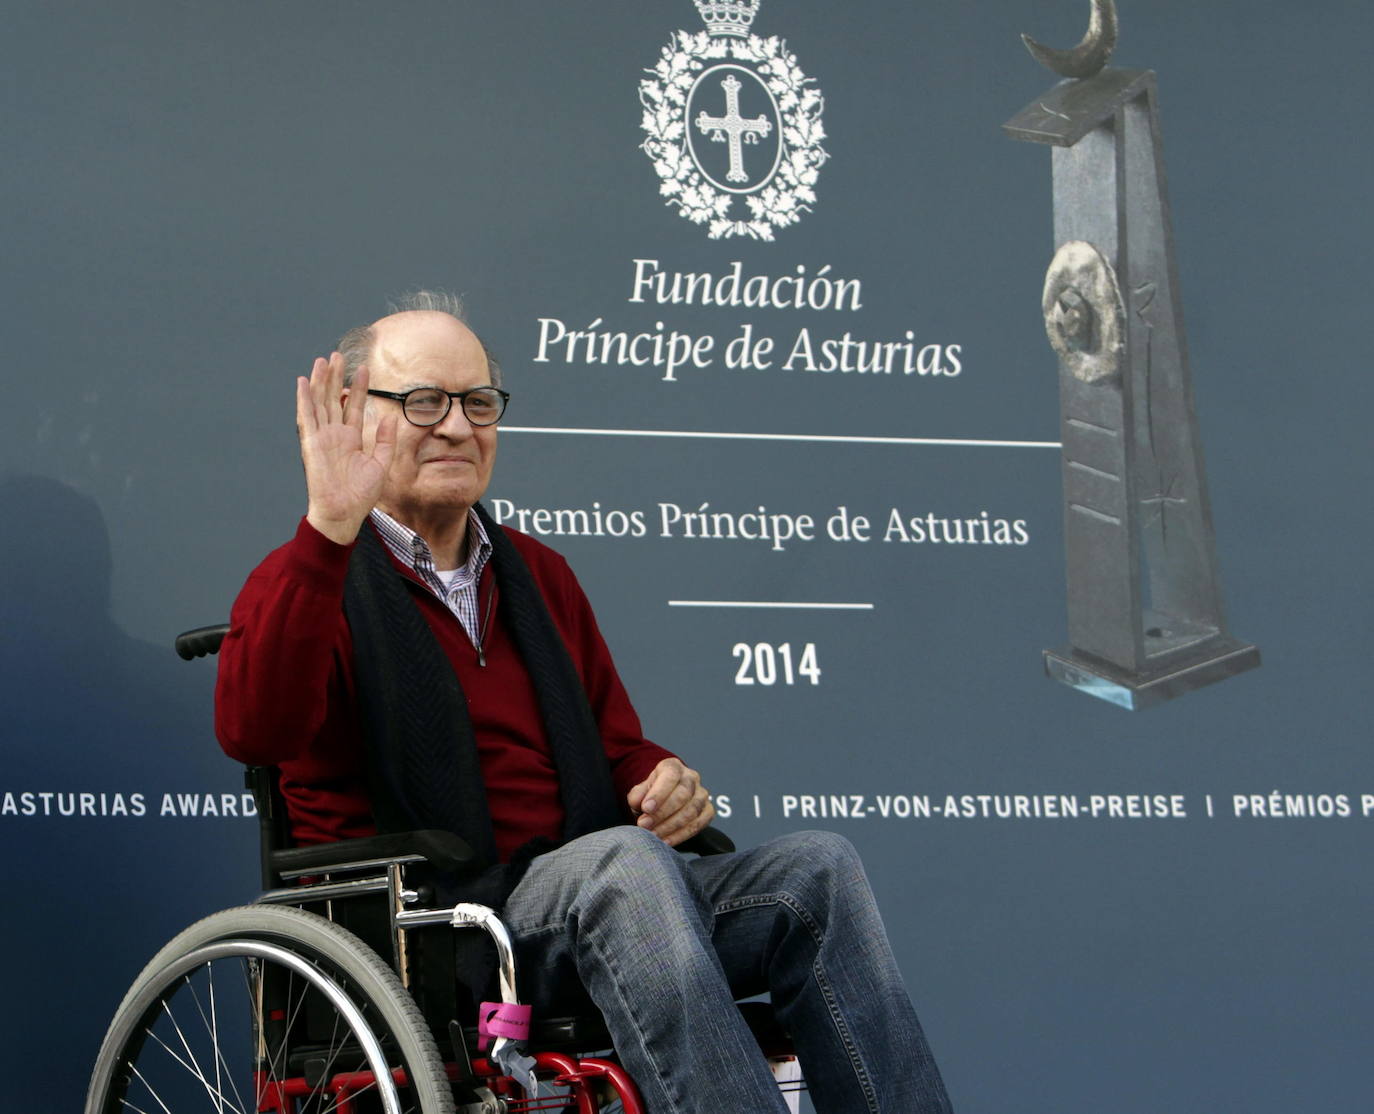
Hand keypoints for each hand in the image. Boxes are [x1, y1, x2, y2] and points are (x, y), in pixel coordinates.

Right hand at [296, 354, 396, 544]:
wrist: (344, 512)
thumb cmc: (361, 494)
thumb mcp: (381, 464)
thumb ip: (385, 441)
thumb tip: (390, 418)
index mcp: (351, 439)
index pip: (354, 406)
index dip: (358, 387)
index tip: (363, 368)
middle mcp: (335, 434)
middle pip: (333, 399)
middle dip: (336, 376)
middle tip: (338, 355)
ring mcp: (321, 437)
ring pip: (319, 402)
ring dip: (320, 381)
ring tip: (323, 360)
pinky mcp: (311, 443)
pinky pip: (306, 417)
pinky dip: (304, 399)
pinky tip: (303, 382)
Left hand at [626, 758, 714, 846]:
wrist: (664, 798)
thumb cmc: (651, 794)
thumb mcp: (640, 790)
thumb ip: (638, 795)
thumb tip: (638, 803)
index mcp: (673, 767)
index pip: (670, 776)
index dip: (659, 793)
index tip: (646, 808)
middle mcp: (691, 778)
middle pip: (683, 795)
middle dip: (662, 813)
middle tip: (644, 825)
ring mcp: (702, 795)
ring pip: (691, 811)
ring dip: (670, 826)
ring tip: (652, 836)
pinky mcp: (708, 811)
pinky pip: (698, 825)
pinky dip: (681, 835)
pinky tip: (665, 841)